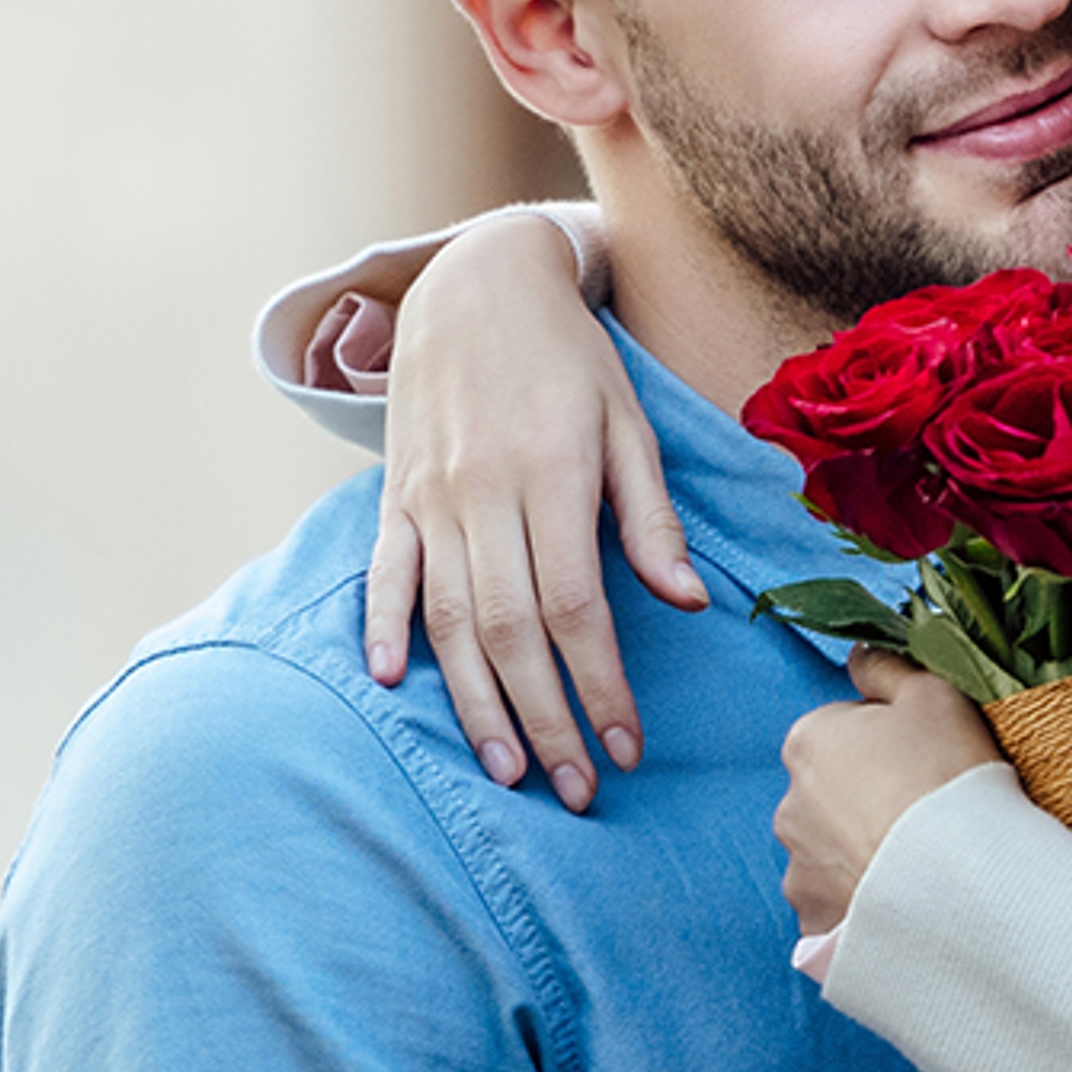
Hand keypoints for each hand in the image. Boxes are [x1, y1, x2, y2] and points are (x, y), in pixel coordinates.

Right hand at [363, 210, 707, 812]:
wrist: (476, 282)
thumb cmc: (571, 358)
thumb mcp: (629, 422)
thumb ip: (651, 517)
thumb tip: (689, 602)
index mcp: (554, 474)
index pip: (577, 606)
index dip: (601, 684)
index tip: (627, 746)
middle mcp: (485, 492)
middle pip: (513, 630)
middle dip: (546, 719)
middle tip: (574, 788)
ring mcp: (430, 496)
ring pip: (450, 618)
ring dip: (476, 702)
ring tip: (507, 768)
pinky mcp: (394, 495)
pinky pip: (384, 574)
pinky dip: (382, 629)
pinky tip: (394, 684)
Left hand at [775, 649, 1006, 932]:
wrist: (961, 880)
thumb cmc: (948, 776)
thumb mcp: (933, 694)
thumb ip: (887, 667)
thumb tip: (858, 652)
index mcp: (809, 741)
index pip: (845, 732)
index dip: (892, 744)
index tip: (927, 763)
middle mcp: (789, 805)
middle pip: (833, 794)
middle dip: (868, 800)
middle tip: (926, 813)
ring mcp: (798, 868)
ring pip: (831, 853)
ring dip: (862, 854)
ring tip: (919, 863)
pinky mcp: (814, 921)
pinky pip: (836, 905)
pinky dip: (862, 902)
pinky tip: (903, 899)